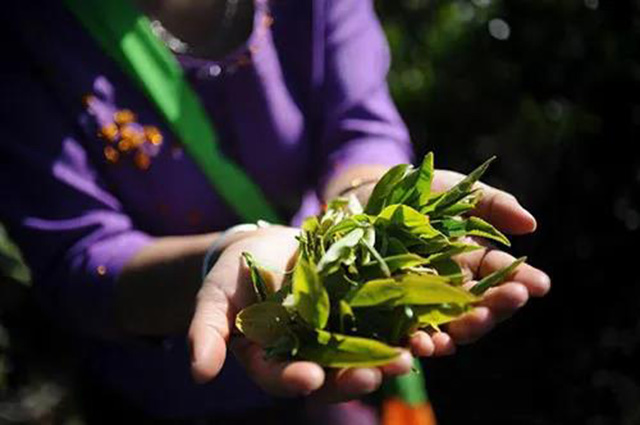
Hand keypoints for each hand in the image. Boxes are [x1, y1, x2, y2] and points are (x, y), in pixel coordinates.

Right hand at [188, 226, 414, 402]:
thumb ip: (207, 334)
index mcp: (272, 360)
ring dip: (389, 355)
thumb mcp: (214, 300)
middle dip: (354, 376)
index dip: (295, 379)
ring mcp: (337, 334)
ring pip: (364, 352)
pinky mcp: (360, 310)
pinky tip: (423, 325)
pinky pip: (383, 322)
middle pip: (333, 374)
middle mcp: (309, 354)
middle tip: (377, 374)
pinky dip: (402, 326)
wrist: (264, 247)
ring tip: (412, 353)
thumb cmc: (233, 275)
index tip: (309, 378)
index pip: (282, 377)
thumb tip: (198, 373)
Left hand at [408, 170, 550, 356]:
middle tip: (513, 299)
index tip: (539, 284)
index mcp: (475, 264)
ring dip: (465, 329)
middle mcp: (453, 289)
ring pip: (450, 327)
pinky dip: (420, 341)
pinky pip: (408, 333)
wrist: (368, 199)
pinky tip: (426, 344)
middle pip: (481, 308)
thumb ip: (494, 206)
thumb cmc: (422, 194)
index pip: (504, 277)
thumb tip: (530, 224)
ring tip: (475, 323)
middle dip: (498, 305)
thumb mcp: (460, 192)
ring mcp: (424, 303)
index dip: (523, 281)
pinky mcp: (393, 311)